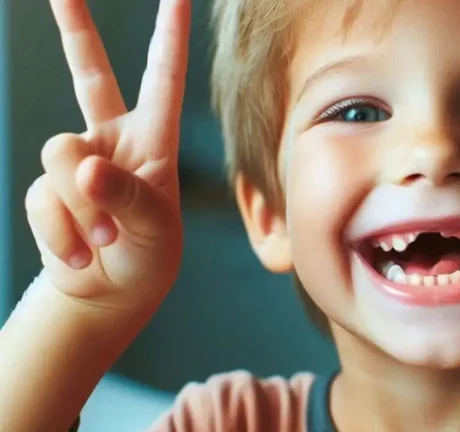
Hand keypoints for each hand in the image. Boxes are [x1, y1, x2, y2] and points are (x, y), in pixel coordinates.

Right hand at [24, 0, 190, 307]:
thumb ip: (125, 195)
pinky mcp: (47, 189)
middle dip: (73, 25)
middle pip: (88, 70)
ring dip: (81, 206)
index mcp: (155, 139)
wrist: (111, 292)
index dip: (168, 36)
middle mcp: (113, 139)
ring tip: (104, 239)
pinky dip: (61, 232)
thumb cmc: (150, 256)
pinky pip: (42, 198)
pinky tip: (80, 254)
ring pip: (59, 154)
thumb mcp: (155, 229)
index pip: (163, 79)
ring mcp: (76, 162)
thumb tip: (84, 165)